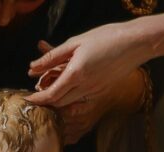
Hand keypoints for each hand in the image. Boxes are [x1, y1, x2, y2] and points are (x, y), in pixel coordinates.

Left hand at [26, 22, 150, 106]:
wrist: (136, 43)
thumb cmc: (106, 37)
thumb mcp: (75, 42)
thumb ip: (52, 56)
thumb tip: (32, 68)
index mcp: (76, 74)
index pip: (51, 95)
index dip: (37, 100)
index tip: (27, 99)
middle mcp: (84, 87)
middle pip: (58, 103)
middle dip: (45, 102)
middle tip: (35, 94)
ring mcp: (94, 92)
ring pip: (69, 102)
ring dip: (56, 99)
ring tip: (48, 88)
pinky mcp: (100, 92)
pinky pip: (80, 98)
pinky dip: (69, 96)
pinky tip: (67, 85)